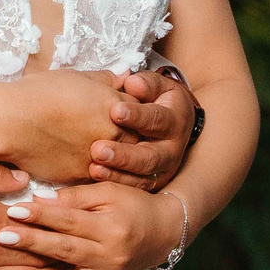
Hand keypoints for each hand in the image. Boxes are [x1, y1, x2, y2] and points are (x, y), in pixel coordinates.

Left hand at [0, 181, 182, 269]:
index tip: (13, 211)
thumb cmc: (133, 206)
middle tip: (0, 238)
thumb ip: (74, 198)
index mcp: (110, 228)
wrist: (163, 233)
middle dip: (30, 245)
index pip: (69, 221)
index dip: (41, 216)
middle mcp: (108, 258)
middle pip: (64, 252)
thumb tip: (39, 200)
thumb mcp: (109, 193)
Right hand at [1, 70, 144, 182]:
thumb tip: (123, 74)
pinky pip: (100, 176)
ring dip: (118, 157)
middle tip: (119, 133)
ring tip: (102, 150)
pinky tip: (87, 162)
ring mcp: (99, 156)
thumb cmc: (38, 94)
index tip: (127, 112)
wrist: (11, 122)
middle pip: (138, 137)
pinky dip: (98, 170)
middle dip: (132, 135)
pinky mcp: (83, 175)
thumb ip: (104, 78)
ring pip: (122, 161)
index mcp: (114, 103)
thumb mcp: (74, 76)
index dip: (134, 110)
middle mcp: (113, 131)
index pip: (141, 110)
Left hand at [87, 69, 196, 190]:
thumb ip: (145, 83)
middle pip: (149, 156)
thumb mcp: (157, 86)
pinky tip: (94, 175)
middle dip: (124, 155)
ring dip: (116, 172)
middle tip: (98, 149)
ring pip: (141, 176)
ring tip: (94, 166)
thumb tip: (132, 82)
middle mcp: (171, 149)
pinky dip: (115, 183)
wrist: (174, 123)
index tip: (115, 111)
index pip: (157, 119)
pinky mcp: (150, 183)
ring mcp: (162, 169)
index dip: (137, 116)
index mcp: (174, 121)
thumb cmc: (157, 100)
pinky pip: (133, 187)